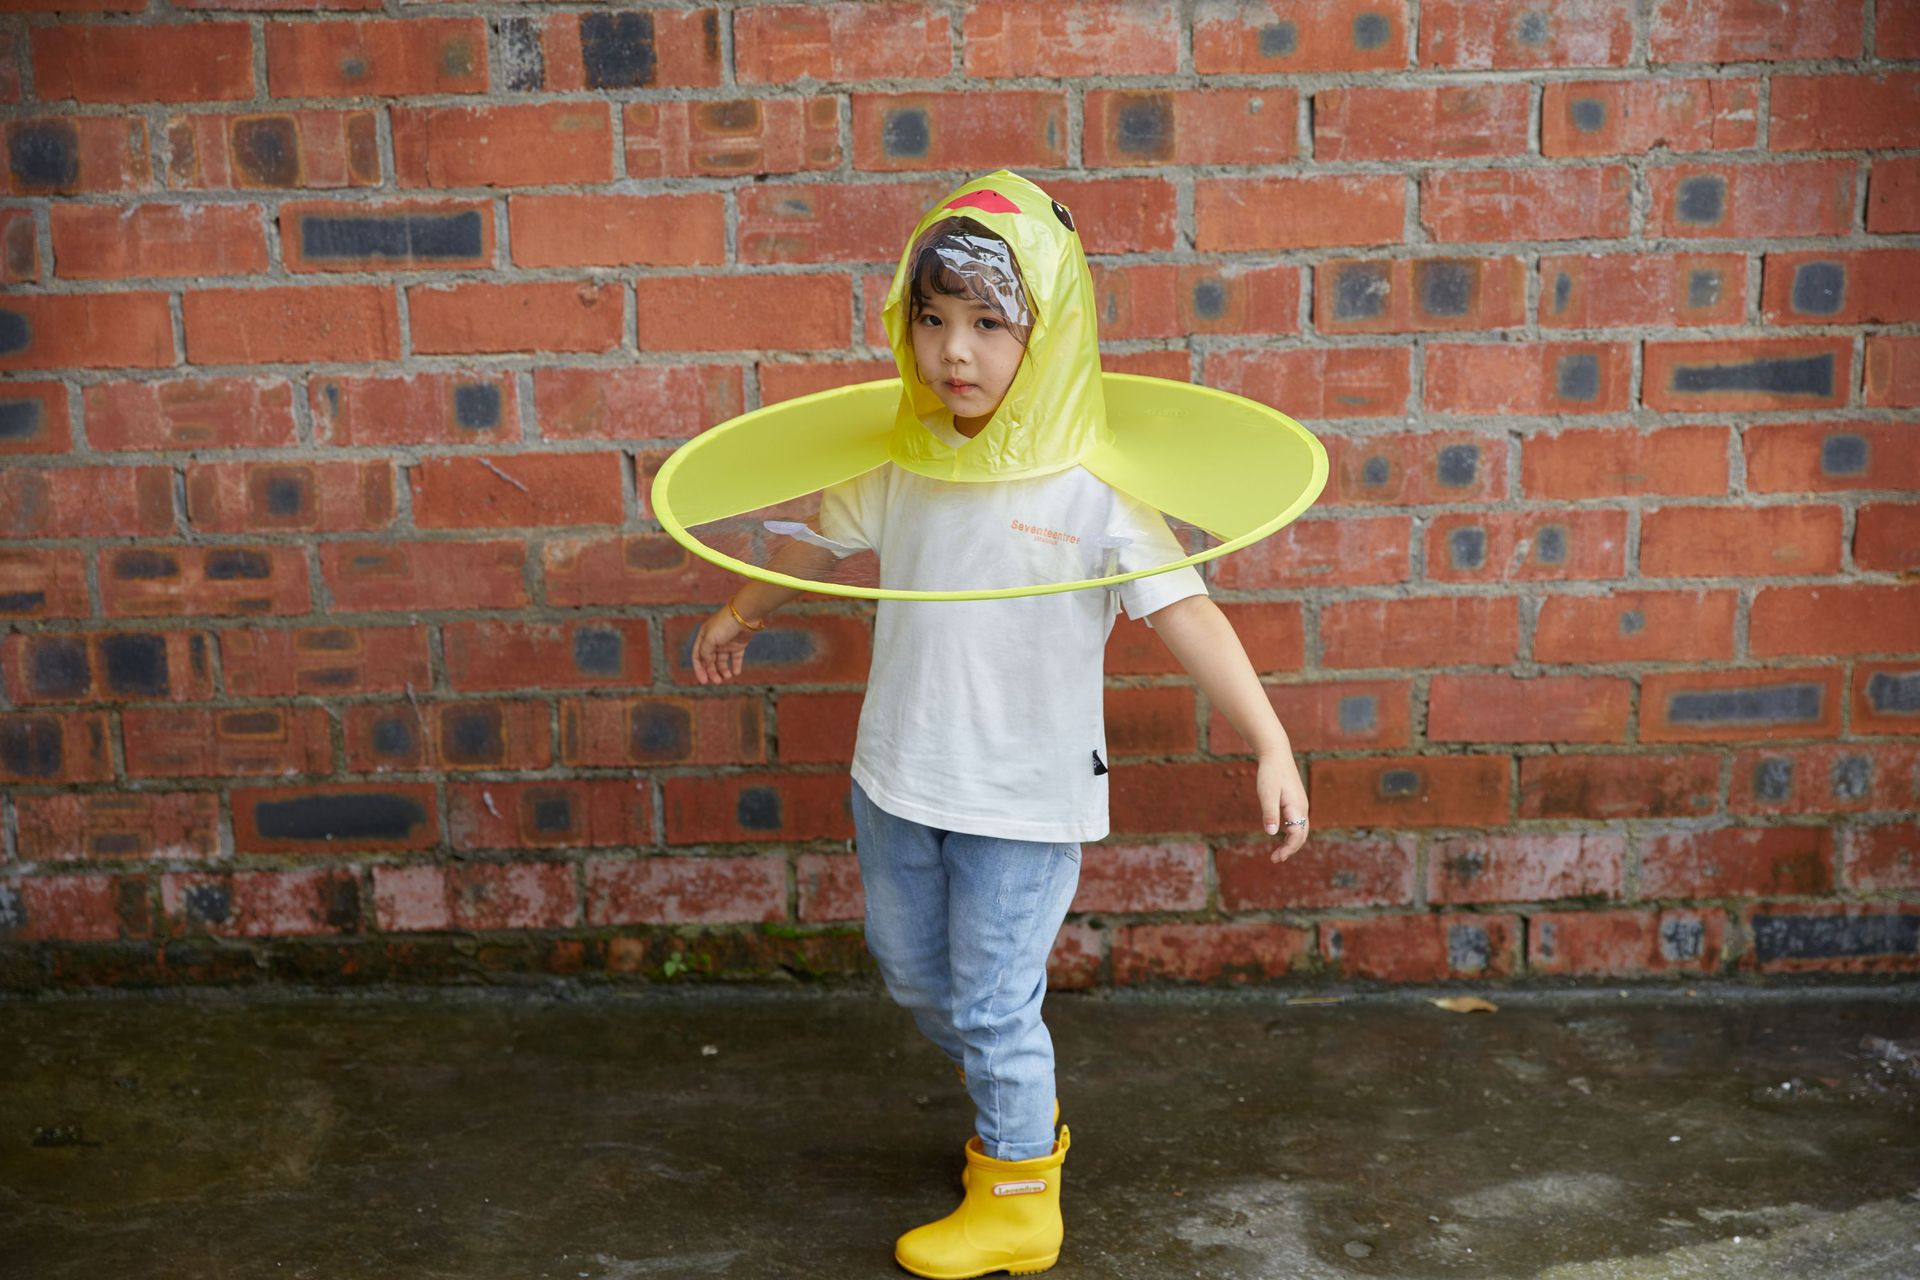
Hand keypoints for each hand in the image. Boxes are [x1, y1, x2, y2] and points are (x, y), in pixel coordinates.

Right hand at [691, 601, 754, 684]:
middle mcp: (714, 641)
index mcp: (704, 637)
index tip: (703, 681)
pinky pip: (736, 658)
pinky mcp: (739, 644)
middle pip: (710, 661)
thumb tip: (706, 664)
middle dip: (712, 672)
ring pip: (722, 661)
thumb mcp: (710, 639)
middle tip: (717, 681)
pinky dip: (735, 666)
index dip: (699, 669)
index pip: (697, 656)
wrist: (745, 615)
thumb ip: (705, 653)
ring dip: (723, 671)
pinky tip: (736, 673)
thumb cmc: (725, 624)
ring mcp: (727, 643)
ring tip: (727, 677)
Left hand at [1257, 747, 1308, 861]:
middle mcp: (1303, 808)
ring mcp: (1301, 805)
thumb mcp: (1267, 793)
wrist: (1276, 754)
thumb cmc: (1270, 773)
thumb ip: (1269, 813)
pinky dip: (1292, 834)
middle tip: (1275, 859)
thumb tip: (1271, 833)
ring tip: (1278, 853)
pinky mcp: (1296, 802)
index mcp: (1297, 808)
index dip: (1288, 849)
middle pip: (1301, 835)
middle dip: (1290, 849)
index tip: (1277, 858)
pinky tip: (1281, 836)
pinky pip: (1298, 823)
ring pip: (1301, 830)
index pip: (1297, 835)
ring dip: (1292, 843)